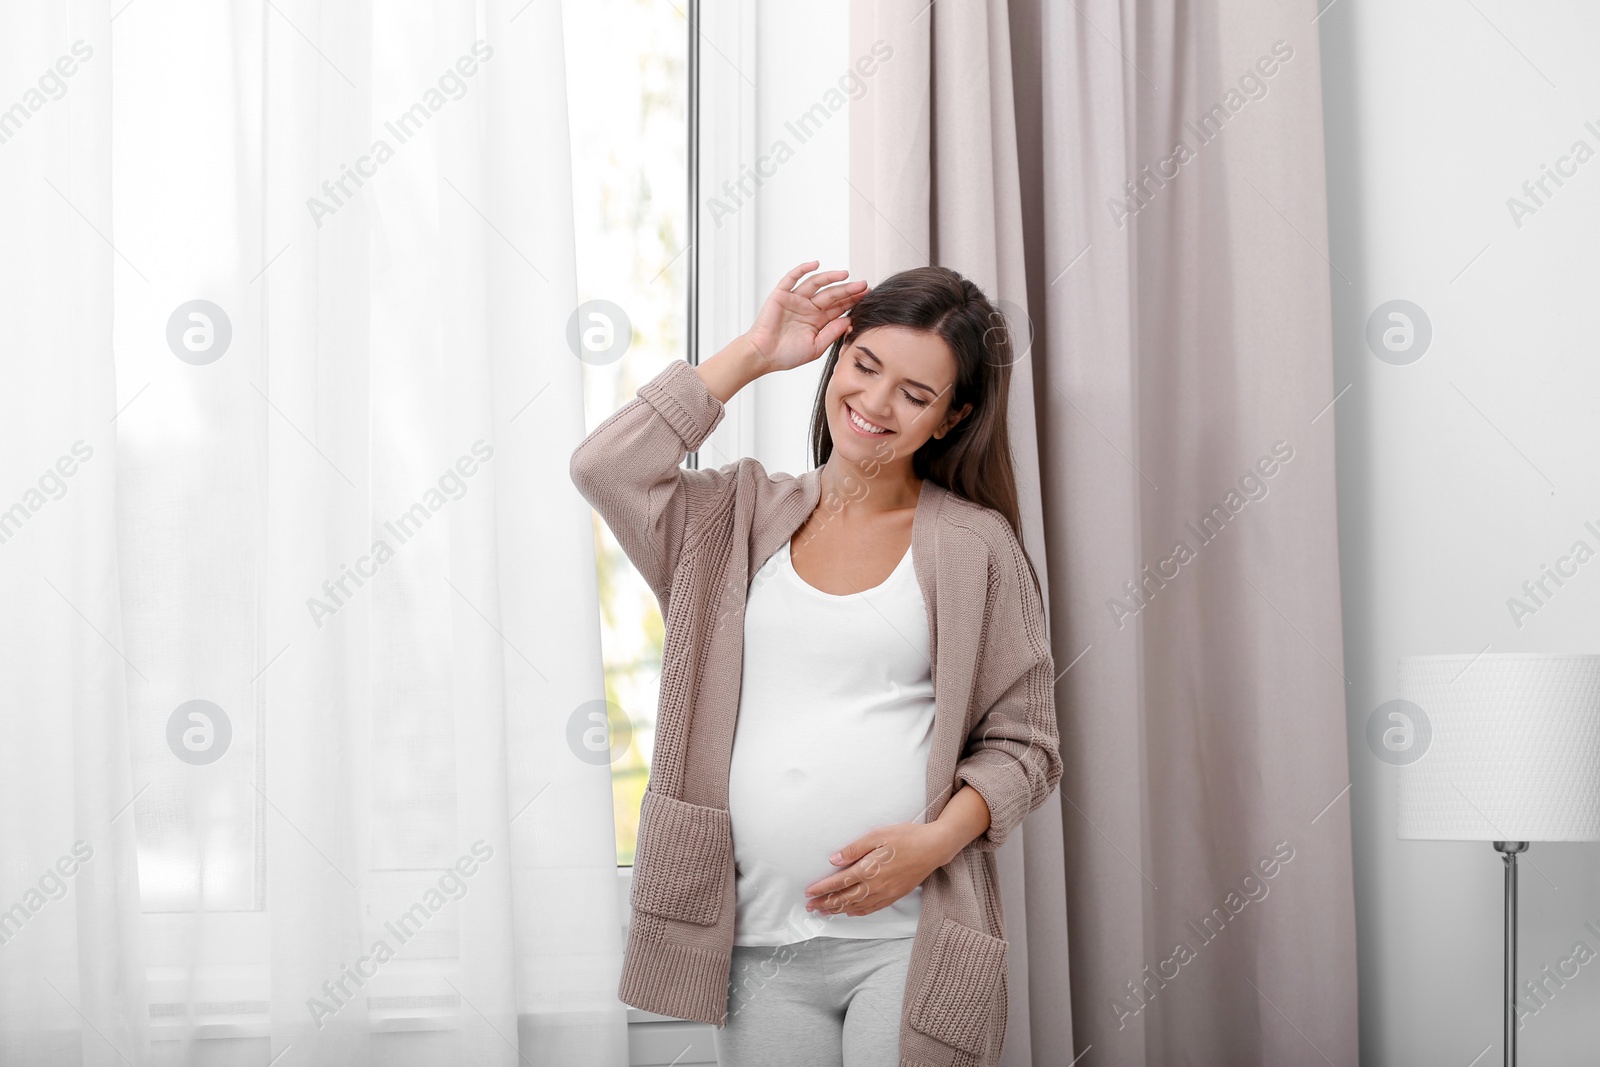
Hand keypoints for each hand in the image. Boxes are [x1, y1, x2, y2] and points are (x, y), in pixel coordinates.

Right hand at [743, 261, 868, 373]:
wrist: (763, 355)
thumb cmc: (786, 355)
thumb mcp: (816, 347)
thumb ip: (832, 333)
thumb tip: (849, 320)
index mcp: (818, 320)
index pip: (838, 307)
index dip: (852, 301)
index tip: (867, 295)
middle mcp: (808, 308)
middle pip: (832, 294)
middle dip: (847, 289)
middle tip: (863, 284)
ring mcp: (795, 300)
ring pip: (816, 284)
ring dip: (830, 278)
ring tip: (845, 274)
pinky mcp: (782, 295)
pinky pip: (792, 278)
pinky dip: (803, 269)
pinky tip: (815, 264)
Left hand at [802, 822, 950, 917]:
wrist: (934, 848)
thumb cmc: (907, 837)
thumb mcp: (878, 835)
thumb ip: (855, 848)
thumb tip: (834, 859)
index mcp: (869, 869)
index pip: (839, 882)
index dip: (822, 888)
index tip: (809, 892)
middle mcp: (876, 885)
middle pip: (845, 898)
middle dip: (825, 903)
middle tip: (810, 907)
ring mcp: (886, 893)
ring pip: (857, 906)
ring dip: (838, 910)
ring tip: (824, 912)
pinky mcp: (895, 895)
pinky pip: (872, 908)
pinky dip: (858, 912)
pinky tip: (850, 912)